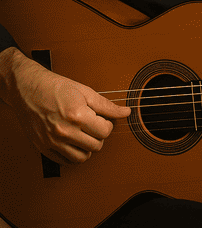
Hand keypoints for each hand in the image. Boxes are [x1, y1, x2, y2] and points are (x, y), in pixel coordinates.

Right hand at [4, 50, 130, 164]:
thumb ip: (106, 105)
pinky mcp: (43, 147)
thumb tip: (125, 112)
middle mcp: (64, 130)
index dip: (107, 124)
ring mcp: (52, 141)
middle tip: (93, 125)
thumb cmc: (55, 87)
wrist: (27, 88)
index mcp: (77, 115)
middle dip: (99, 136)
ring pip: (82, 157)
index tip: (102, 119)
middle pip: (96, 145)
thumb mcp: (85, 92)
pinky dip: (73, 155)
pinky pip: (64, 161)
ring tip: (84, 135)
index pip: (105, 132)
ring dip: (88, 147)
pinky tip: (73, 143)